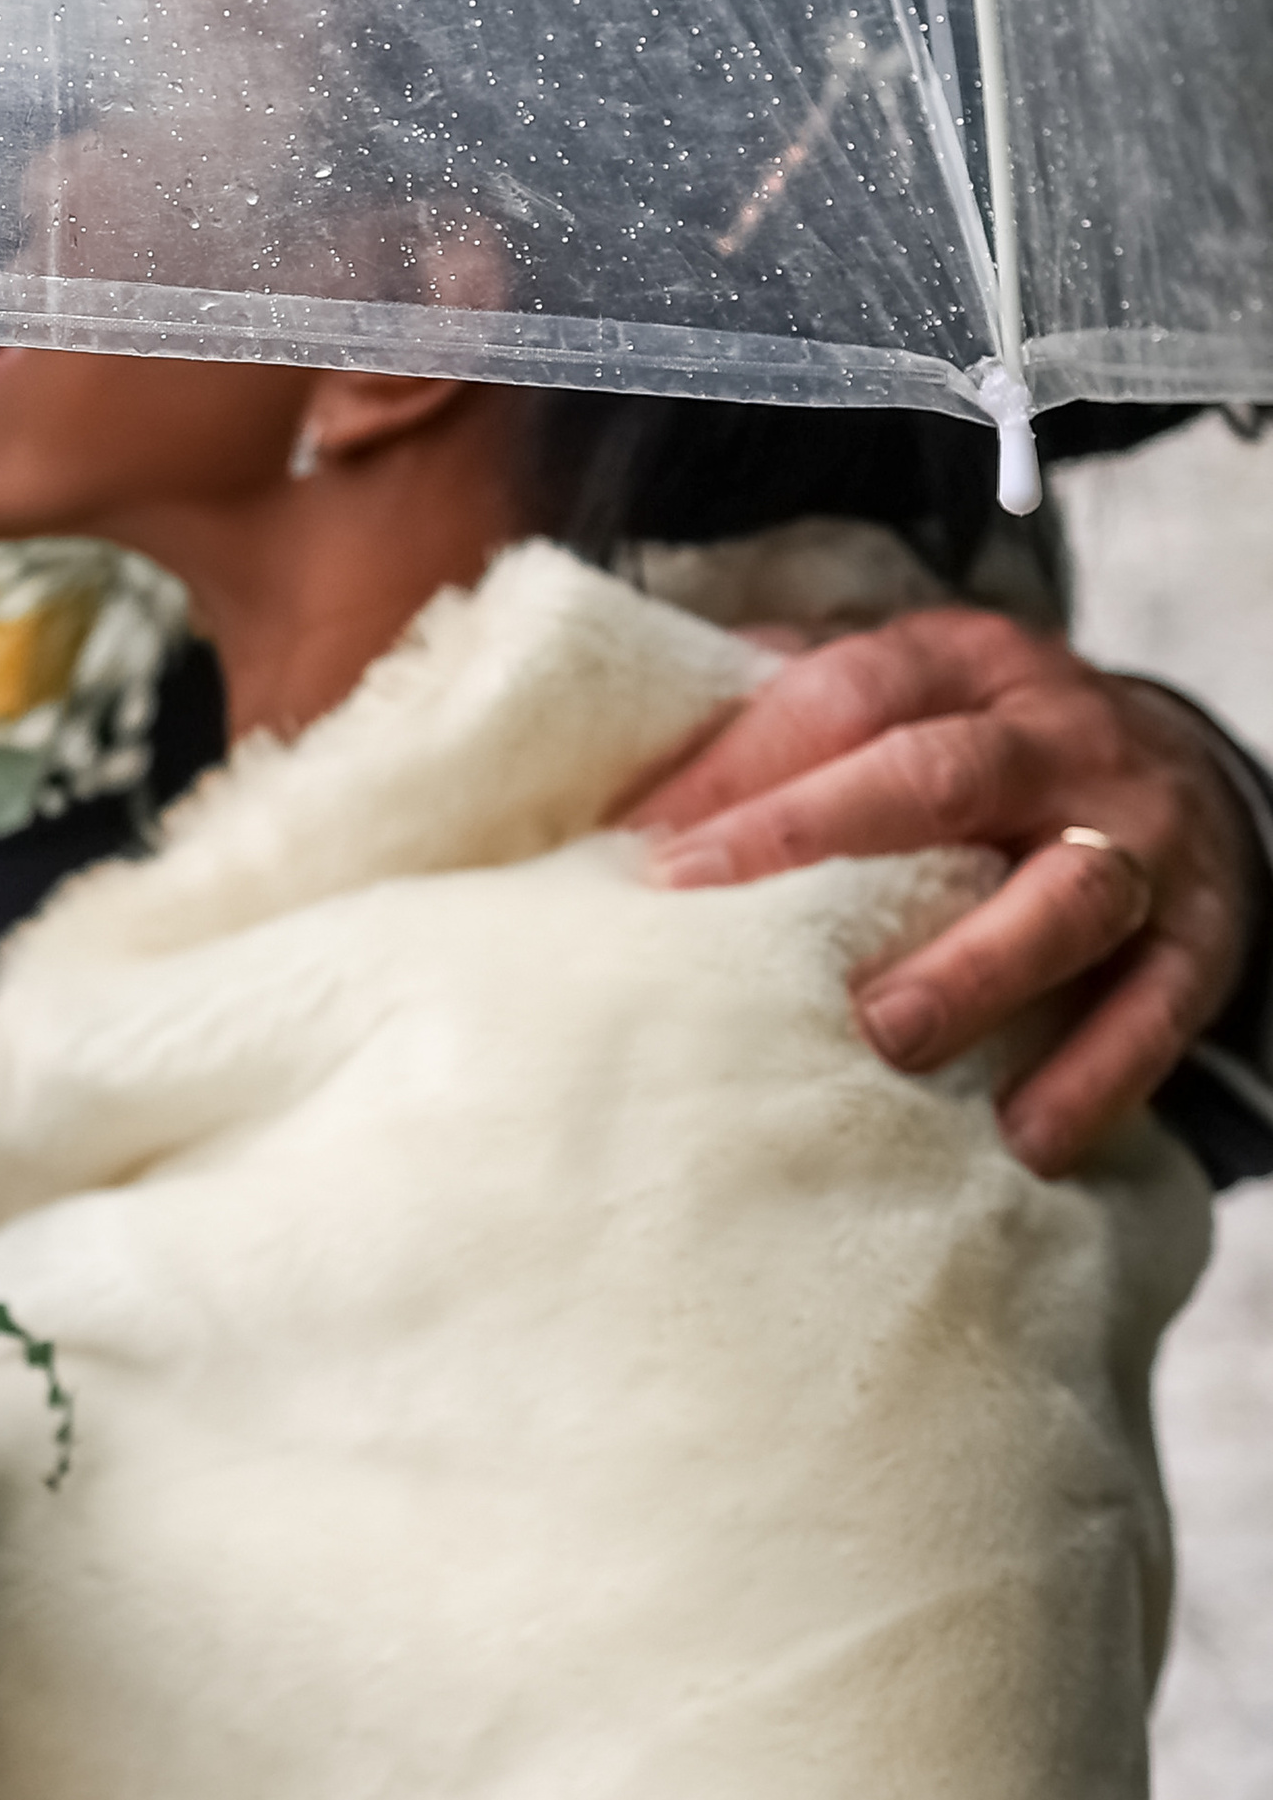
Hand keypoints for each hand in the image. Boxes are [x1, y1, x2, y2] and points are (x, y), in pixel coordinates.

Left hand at [634, 608, 1263, 1177]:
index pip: (847, 691)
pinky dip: (1098, 1073)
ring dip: (975, 971)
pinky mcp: (1201, 935)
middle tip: (719, 924)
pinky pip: (1159, 1006)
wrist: (1184, 773)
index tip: (647, 851)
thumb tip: (599, 783)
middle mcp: (1061, 735)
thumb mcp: (898, 696)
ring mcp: (1141, 835)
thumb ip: (771, 713)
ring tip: (888, 1039)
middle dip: (826, 841)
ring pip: (1067, 895)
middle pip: (948, 775)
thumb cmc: (979, 750)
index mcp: (965, 661)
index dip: (746, 765)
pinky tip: (1026, 1137)